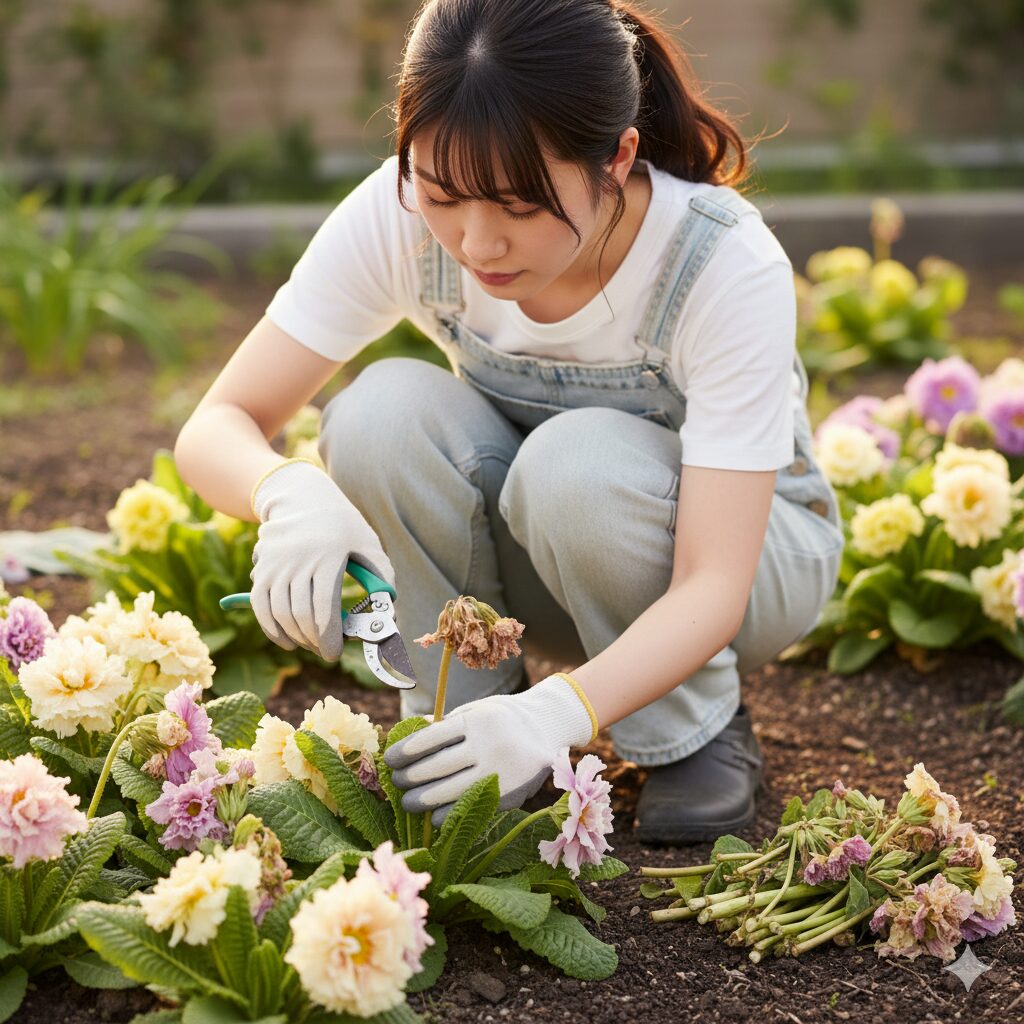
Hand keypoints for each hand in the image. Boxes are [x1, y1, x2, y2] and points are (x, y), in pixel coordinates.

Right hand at [249, 459, 394, 660]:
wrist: (303, 499)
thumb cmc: (343, 527)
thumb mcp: (368, 544)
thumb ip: (382, 576)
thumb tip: (387, 612)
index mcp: (328, 557)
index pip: (323, 609)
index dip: (329, 638)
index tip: (334, 654)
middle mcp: (298, 562)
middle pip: (301, 617)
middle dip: (315, 642)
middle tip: (326, 652)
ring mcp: (275, 565)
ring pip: (280, 615)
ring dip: (296, 638)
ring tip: (312, 644)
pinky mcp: (261, 569)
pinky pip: (261, 607)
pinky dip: (272, 630)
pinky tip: (288, 641)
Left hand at [383, 673, 596, 826]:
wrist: (548, 728)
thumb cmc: (502, 719)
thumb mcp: (475, 711)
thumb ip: (444, 725)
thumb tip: (406, 736)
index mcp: (478, 721)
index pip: (432, 738)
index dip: (406, 750)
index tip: (389, 759)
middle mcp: (490, 745)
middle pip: (438, 767)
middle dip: (410, 778)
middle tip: (396, 783)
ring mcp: (501, 771)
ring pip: (451, 791)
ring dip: (423, 801)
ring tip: (407, 802)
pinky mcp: (510, 794)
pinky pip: (472, 808)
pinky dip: (449, 814)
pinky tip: (434, 817)